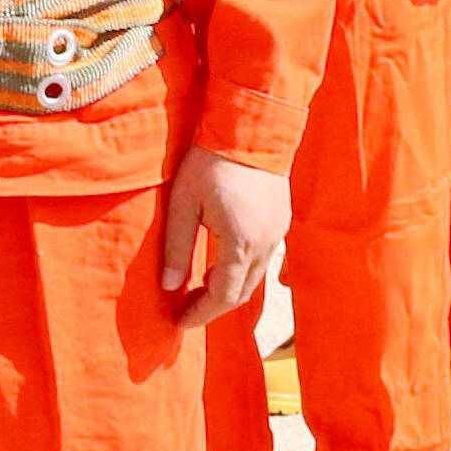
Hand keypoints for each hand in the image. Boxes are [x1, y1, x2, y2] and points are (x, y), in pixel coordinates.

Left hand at [158, 150, 287, 314]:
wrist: (250, 127)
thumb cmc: (211, 161)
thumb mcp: (183, 203)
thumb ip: (177, 248)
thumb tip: (169, 286)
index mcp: (241, 244)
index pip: (223, 297)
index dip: (200, 314)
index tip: (179, 323)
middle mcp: (266, 244)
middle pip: (242, 293)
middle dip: (213, 307)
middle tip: (185, 310)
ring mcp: (277, 233)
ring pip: (254, 278)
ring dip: (228, 289)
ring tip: (198, 288)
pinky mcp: (280, 220)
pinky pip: (262, 259)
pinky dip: (241, 270)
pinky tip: (220, 263)